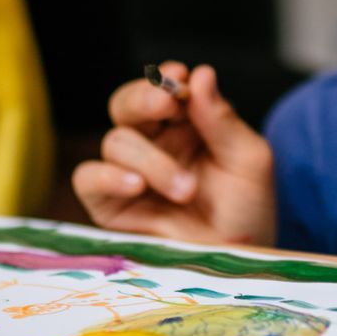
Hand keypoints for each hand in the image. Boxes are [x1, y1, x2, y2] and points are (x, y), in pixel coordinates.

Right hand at [72, 61, 274, 245]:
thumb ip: (222, 120)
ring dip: (152, 160)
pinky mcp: (109, 205)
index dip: (164, 79)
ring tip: (186, 189)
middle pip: (126, 103)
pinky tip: (136, 185)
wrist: (238, 261)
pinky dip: (107, 175)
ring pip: (116, 141)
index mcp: (185, 124)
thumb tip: (201, 74)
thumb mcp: (248, 161)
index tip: (179, 78)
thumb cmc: (246, 211)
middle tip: (167, 105)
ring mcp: (128, 172)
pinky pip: (88, 177)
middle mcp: (153, 143)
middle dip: (143, 98)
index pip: (162, 88)